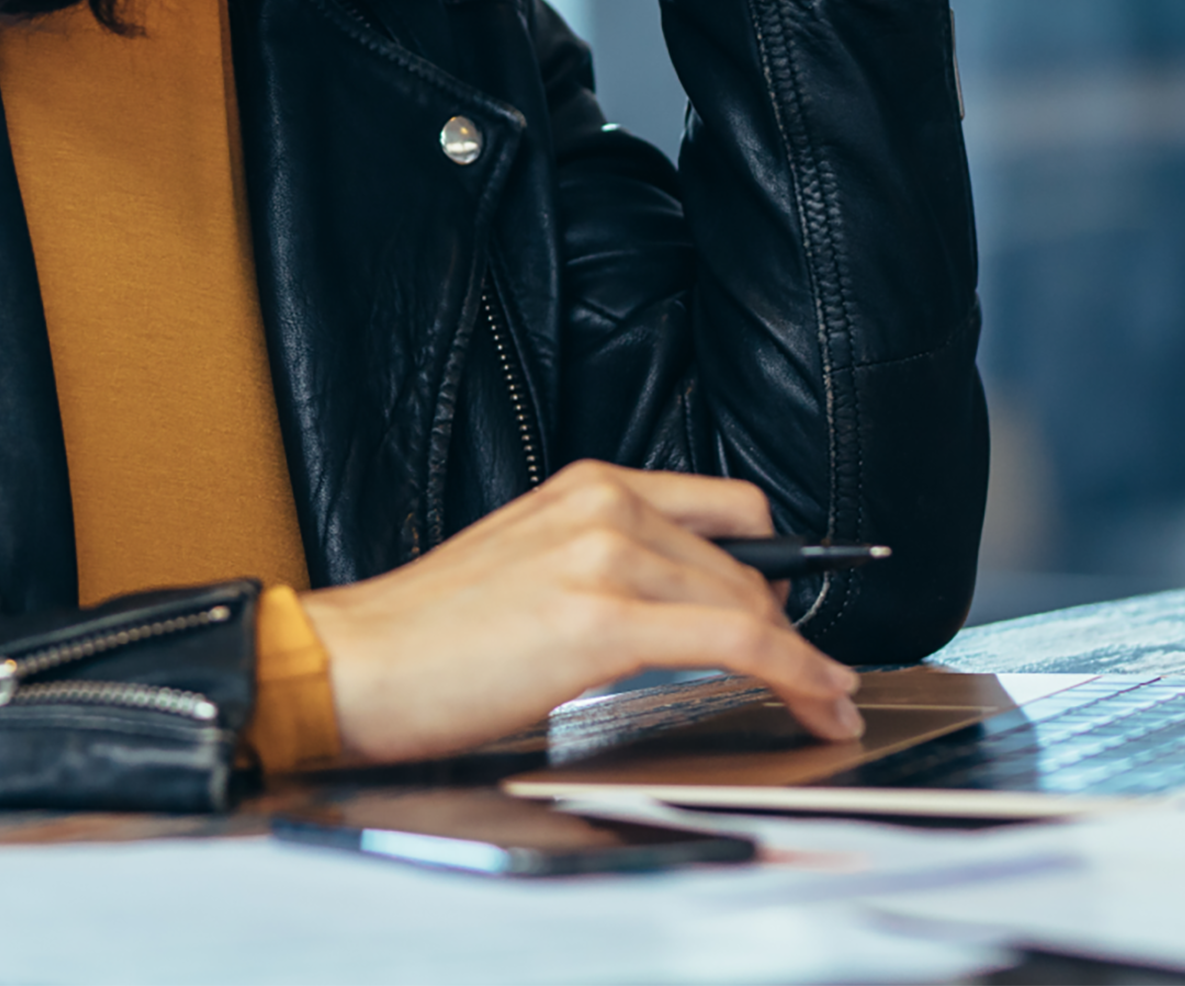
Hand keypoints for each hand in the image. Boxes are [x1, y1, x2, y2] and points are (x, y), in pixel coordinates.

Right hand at [295, 460, 862, 764]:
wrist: (358, 664)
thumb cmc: (431, 636)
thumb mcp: (532, 566)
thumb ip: (605, 563)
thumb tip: (681, 604)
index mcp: (586, 484)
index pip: (725, 508)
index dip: (778, 563)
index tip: (803, 612)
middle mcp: (603, 503)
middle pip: (746, 562)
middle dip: (790, 627)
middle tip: (812, 678)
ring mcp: (605, 554)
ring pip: (751, 602)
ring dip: (803, 659)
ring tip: (826, 700)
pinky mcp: (605, 618)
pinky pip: (739, 639)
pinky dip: (795, 672)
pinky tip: (816, 699)